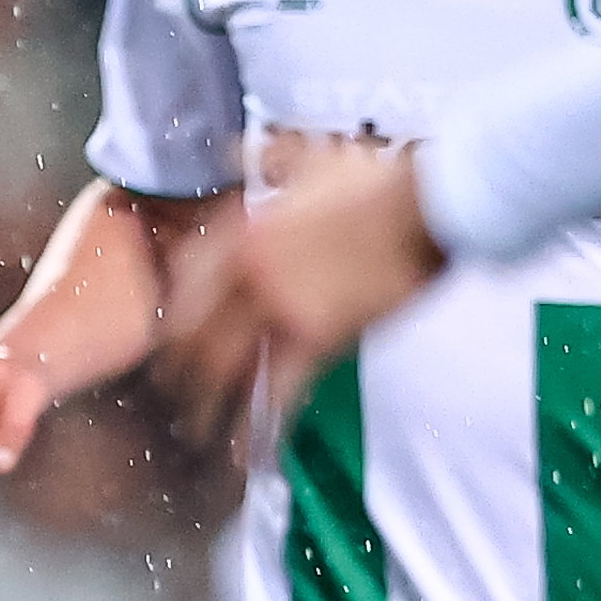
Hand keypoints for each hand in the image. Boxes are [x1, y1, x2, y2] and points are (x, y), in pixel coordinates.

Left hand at [175, 141, 436, 415]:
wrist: (432, 200)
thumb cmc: (382, 177)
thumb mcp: (309, 156)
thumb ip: (265, 158)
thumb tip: (233, 146)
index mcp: (240, 230)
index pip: (183, 283)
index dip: (174, 318)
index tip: (167, 340)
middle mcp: (244, 271)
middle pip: (189, 335)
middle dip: (176, 373)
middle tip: (170, 398)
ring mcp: (276, 306)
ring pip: (221, 370)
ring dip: (206, 409)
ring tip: (196, 435)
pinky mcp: (314, 337)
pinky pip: (276, 392)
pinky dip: (260, 428)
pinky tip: (250, 455)